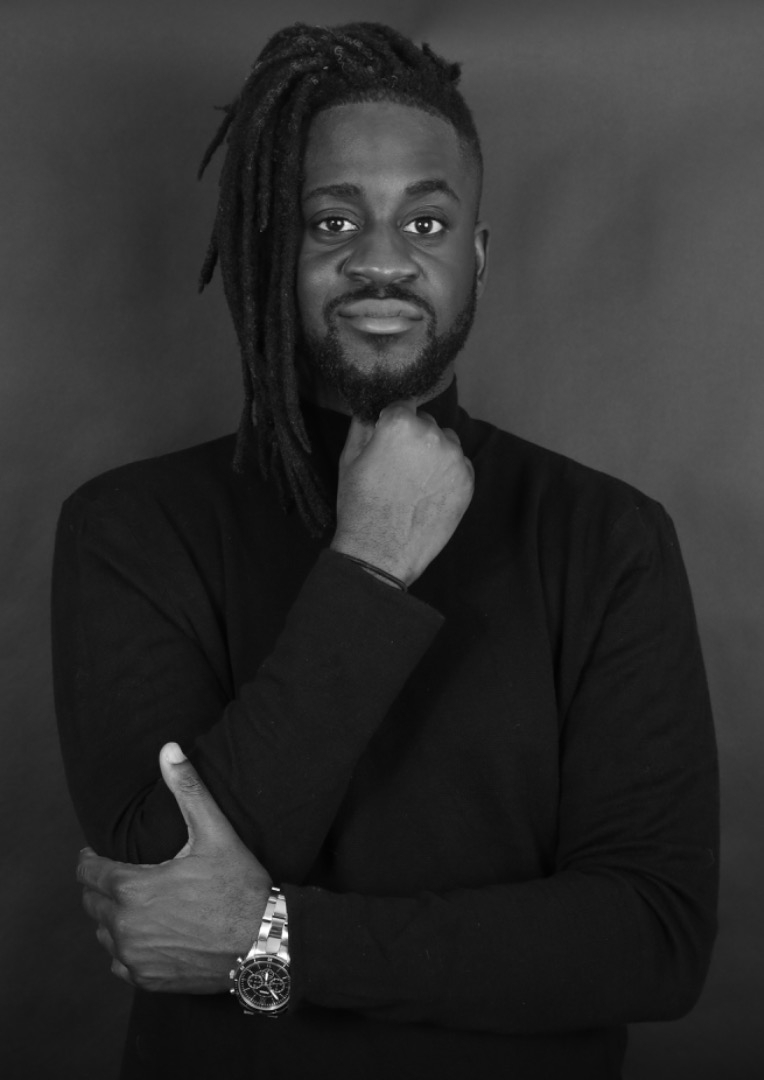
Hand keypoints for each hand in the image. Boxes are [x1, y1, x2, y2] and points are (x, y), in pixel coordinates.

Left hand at [77, 743, 270, 992]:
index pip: (88, 873)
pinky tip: (147, 934)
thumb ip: (187, 788)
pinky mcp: (147, 980)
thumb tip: (168, 747)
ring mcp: (134, 958)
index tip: (100, 854)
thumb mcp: (215, 832)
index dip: (91, 860)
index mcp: (133, 889)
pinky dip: (126, 949)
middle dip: (101, 887)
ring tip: (135, 903)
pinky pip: (118, 964)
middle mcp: (125, 927)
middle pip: (92, 903)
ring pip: (103, 934)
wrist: (265, 942)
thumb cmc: (239, 885)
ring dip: (112, 918)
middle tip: (123, 875)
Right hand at [331, 402, 473, 585]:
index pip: (402, 405)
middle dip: (414, 437)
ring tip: (415, 482)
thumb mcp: (349, 459)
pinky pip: (459, 466)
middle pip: (426, 423)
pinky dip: (447, 474)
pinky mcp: (468, 481)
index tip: (387, 439)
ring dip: (434, 454)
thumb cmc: (360, 505)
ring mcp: (454, 459)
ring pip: (446, 443)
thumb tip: (369, 410)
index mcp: (401, 424)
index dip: (392, 422)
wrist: (381, 551)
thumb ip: (362, 426)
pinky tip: (428, 493)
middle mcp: (433, 435)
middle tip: (399, 466)